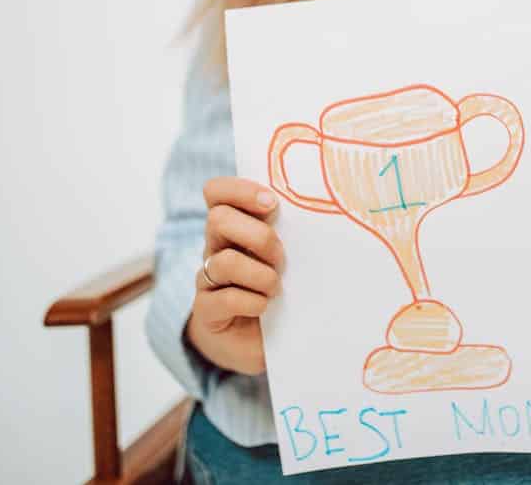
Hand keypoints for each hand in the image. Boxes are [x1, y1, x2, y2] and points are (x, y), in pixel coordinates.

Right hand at [186, 177, 284, 375]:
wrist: (252, 341)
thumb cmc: (275, 288)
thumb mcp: (283, 256)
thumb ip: (289, 233)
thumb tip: (323, 212)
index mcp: (233, 226)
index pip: (216, 192)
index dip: (240, 190)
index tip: (272, 203)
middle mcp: (215, 248)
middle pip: (218, 219)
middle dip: (258, 236)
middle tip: (281, 257)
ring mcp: (207, 279)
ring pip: (224, 261)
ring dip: (260, 275)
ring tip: (276, 288)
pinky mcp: (206, 310)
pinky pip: (225, 298)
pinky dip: (253, 302)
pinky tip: (264, 307)